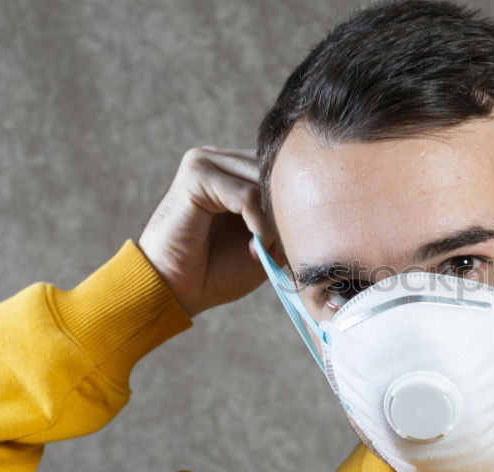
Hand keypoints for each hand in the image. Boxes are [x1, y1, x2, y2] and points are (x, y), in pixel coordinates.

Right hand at [138, 146, 283, 317]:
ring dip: (273, 219)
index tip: (298, 238)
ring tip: (267, 249)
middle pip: (276, 172)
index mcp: (236, 171)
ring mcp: (206, 162)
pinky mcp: (195, 174)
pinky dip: (258, 222)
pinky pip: (246, 194)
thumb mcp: (266, 243)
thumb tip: (319, 201)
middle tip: (282, 246)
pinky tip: (255, 245)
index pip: (281, 170)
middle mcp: (221, 160)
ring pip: (264, 181)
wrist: (174, 291)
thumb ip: (287, 219)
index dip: (295, 203)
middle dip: (286, 210)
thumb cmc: (217, 271)